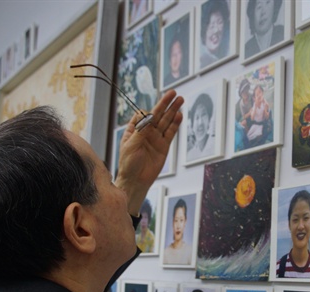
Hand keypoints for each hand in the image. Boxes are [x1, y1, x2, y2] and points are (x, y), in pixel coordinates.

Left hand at [115, 90, 183, 213]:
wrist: (136, 180)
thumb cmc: (128, 164)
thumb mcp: (131, 145)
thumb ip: (141, 131)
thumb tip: (148, 118)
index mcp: (134, 130)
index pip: (142, 115)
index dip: (146, 113)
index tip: (148, 116)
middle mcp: (146, 132)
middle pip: (157, 114)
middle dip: (165, 103)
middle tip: (173, 93)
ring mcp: (156, 138)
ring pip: (166, 121)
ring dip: (173, 110)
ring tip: (180, 100)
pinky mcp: (164, 146)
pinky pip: (171, 133)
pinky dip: (175, 124)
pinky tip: (179, 115)